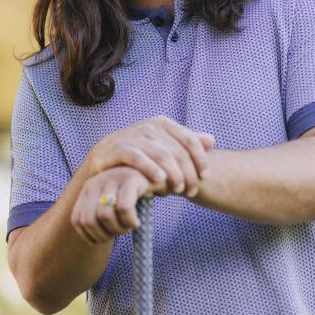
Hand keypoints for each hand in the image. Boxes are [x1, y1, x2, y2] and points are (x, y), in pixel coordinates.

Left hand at [70, 166, 164, 244]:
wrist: (157, 177)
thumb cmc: (132, 196)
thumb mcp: (112, 205)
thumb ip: (98, 217)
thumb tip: (90, 241)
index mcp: (88, 188)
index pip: (78, 220)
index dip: (91, 236)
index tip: (106, 238)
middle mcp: (97, 181)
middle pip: (90, 220)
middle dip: (105, 234)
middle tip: (120, 233)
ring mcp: (113, 178)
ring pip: (105, 215)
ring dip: (119, 229)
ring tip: (129, 227)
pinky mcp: (130, 179)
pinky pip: (124, 208)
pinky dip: (130, 221)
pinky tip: (137, 222)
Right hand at [86, 115, 214, 197]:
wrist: (103, 158)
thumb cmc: (139, 154)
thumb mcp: (163, 146)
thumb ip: (186, 143)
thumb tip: (212, 140)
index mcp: (163, 123)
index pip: (190, 140)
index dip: (200, 159)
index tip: (205, 176)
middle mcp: (149, 126)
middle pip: (177, 150)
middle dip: (188, 172)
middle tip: (191, 190)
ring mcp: (133, 135)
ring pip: (161, 155)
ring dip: (173, 174)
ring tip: (178, 190)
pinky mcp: (118, 147)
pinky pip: (138, 157)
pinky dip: (151, 168)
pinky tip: (160, 180)